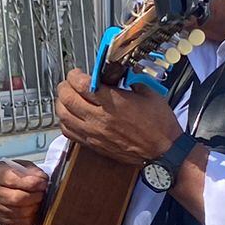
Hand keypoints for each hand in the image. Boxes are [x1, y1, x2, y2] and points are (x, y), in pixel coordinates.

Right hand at [0, 160, 48, 224]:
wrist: (2, 184)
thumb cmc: (14, 174)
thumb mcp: (23, 166)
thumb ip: (33, 171)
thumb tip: (43, 179)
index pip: (12, 180)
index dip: (31, 183)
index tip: (43, 183)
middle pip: (16, 199)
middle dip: (35, 197)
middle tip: (42, 193)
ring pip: (19, 213)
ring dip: (34, 208)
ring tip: (38, 201)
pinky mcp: (0, 220)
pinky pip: (19, 223)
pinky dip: (30, 218)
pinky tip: (32, 210)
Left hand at [55, 69, 183, 166]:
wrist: (163, 152)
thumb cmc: (160, 125)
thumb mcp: (149, 93)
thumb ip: (130, 81)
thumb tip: (119, 76)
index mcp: (113, 102)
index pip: (81, 84)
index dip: (74, 75)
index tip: (76, 72)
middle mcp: (100, 118)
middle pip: (67, 99)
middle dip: (64, 87)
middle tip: (67, 82)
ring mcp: (94, 133)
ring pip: (64, 116)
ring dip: (61, 104)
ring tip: (65, 97)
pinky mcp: (94, 145)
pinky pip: (69, 133)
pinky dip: (65, 122)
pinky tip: (69, 116)